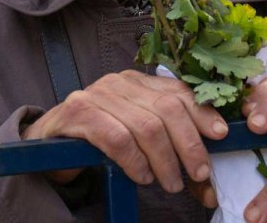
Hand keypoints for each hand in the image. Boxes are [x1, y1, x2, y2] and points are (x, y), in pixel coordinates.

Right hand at [21, 70, 226, 191]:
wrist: (45, 146)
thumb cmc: (99, 144)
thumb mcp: (139, 140)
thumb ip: (171, 151)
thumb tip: (208, 182)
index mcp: (139, 82)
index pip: (179, 91)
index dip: (202, 112)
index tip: (221, 135)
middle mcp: (120, 82)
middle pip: (167, 108)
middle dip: (189, 144)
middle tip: (198, 175)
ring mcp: (97, 94)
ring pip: (146, 125)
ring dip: (164, 160)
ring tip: (170, 184)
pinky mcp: (78, 112)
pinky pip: (117, 138)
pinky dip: (135, 161)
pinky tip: (142, 176)